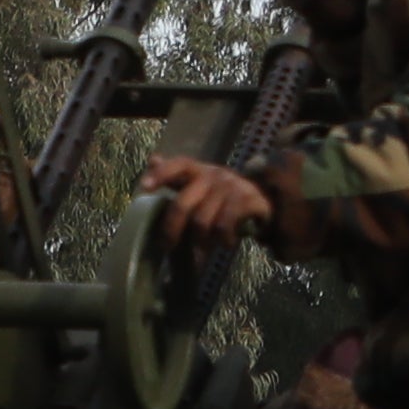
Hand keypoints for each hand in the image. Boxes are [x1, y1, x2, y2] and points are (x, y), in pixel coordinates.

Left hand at [140, 152, 282, 246]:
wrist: (263, 200)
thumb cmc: (222, 196)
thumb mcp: (200, 184)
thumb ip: (176, 177)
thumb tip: (152, 159)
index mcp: (198, 170)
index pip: (178, 165)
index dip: (161, 174)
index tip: (144, 187)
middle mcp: (213, 175)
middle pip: (183, 204)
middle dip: (172, 229)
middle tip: (167, 247)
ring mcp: (231, 187)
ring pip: (202, 221)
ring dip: (200, 240)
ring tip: (202, 248)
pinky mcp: (248, 201)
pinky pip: (224, 226)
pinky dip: (223, 240)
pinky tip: (226, 243)